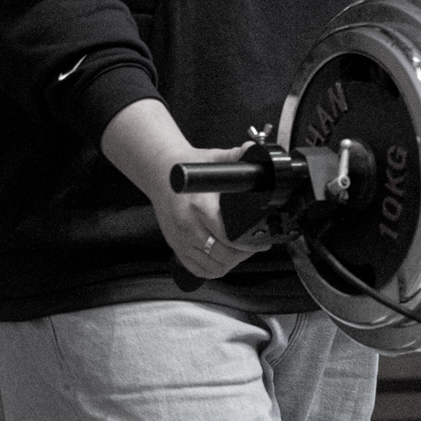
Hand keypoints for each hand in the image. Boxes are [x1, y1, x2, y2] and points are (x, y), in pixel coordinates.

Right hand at [101, 100, 268, 279]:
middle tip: (255, 246)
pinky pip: (196, 269)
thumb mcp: (215, 158)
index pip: (227, 236)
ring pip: (210, 266)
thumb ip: (237, 156)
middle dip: (243, 255)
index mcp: (200, 207)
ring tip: (241, 252)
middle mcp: (188, 227)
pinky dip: (213, 269)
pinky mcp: (175, 246)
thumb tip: (254, 151)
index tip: (260, 240)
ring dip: (229, 263)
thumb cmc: (187, 167)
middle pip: (221, 255)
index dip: (247, 243)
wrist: (160, 174)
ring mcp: (180, 239)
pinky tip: (223, 259)